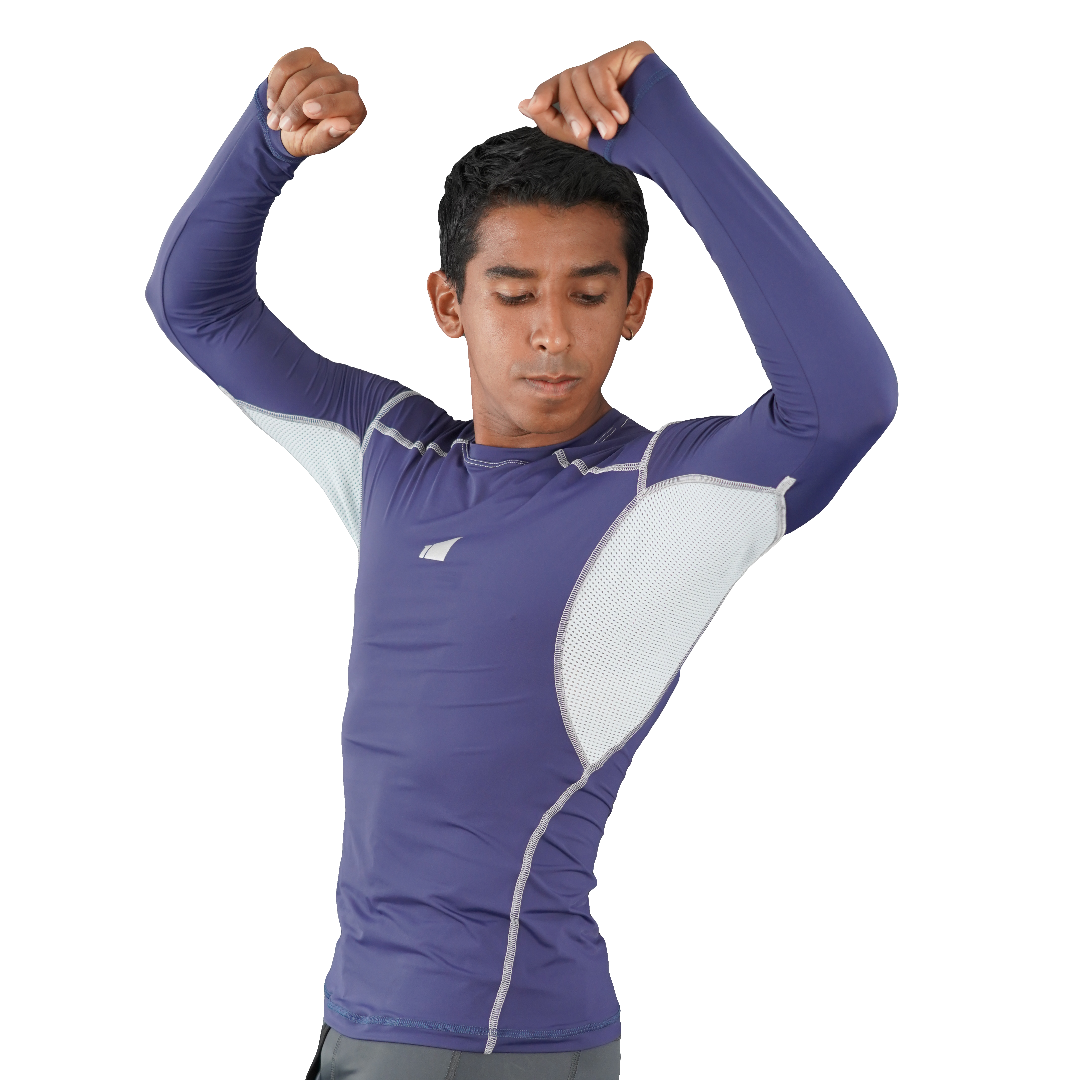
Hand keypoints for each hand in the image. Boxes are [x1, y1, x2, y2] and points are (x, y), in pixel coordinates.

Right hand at [266, 47, 365, 156]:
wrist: (290, 123)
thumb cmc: (309, 136)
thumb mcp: (315, 144)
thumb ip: (327, 137)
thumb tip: (342, 125)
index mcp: (355, 109)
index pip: (350, 101)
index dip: (329, 104)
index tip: (308, 110)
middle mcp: (346, 84)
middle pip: (322, 86)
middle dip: (297, 107)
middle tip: (283, 126)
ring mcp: (327, 68)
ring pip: (301, 77)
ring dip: (283, 100)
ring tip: (275, 120)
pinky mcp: (308, 56)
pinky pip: (287, 64)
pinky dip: (275, 84)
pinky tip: (272, 102)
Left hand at [517, 41, 654, 149]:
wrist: (664, 143)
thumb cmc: (628, 145)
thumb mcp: (583, 137)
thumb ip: (552, 120)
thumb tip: (523, 105)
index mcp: (587, 92)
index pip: (557, 84)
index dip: (544, 93)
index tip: (533, 106)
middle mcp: (599, 74)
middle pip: (567, 79)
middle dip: (574, 110)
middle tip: (587, 135)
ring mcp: (615, 61)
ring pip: (582, 74)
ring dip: (594, 108)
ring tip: (610, 130)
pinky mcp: (631, 52)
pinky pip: (601, 69)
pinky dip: (607, 95)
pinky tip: (622, 114)